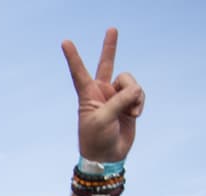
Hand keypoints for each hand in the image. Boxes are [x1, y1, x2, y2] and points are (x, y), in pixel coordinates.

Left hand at [62, 28, 144, 163]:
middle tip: (112, 28)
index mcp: (87, 95)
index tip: (65, 42)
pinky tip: (135, 114)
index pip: (79, 72)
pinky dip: (140, 102)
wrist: (107, 156)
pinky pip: (140, 93)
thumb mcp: (103, 119)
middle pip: (107, 64)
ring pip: (130, 81)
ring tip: (130, 111)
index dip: (73, 57)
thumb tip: (136, 89)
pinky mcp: (129, 103)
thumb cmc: (97, 139)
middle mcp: (101, 92)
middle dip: (110, 47)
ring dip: (133, 94)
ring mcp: (116, 96)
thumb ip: (119, 101)